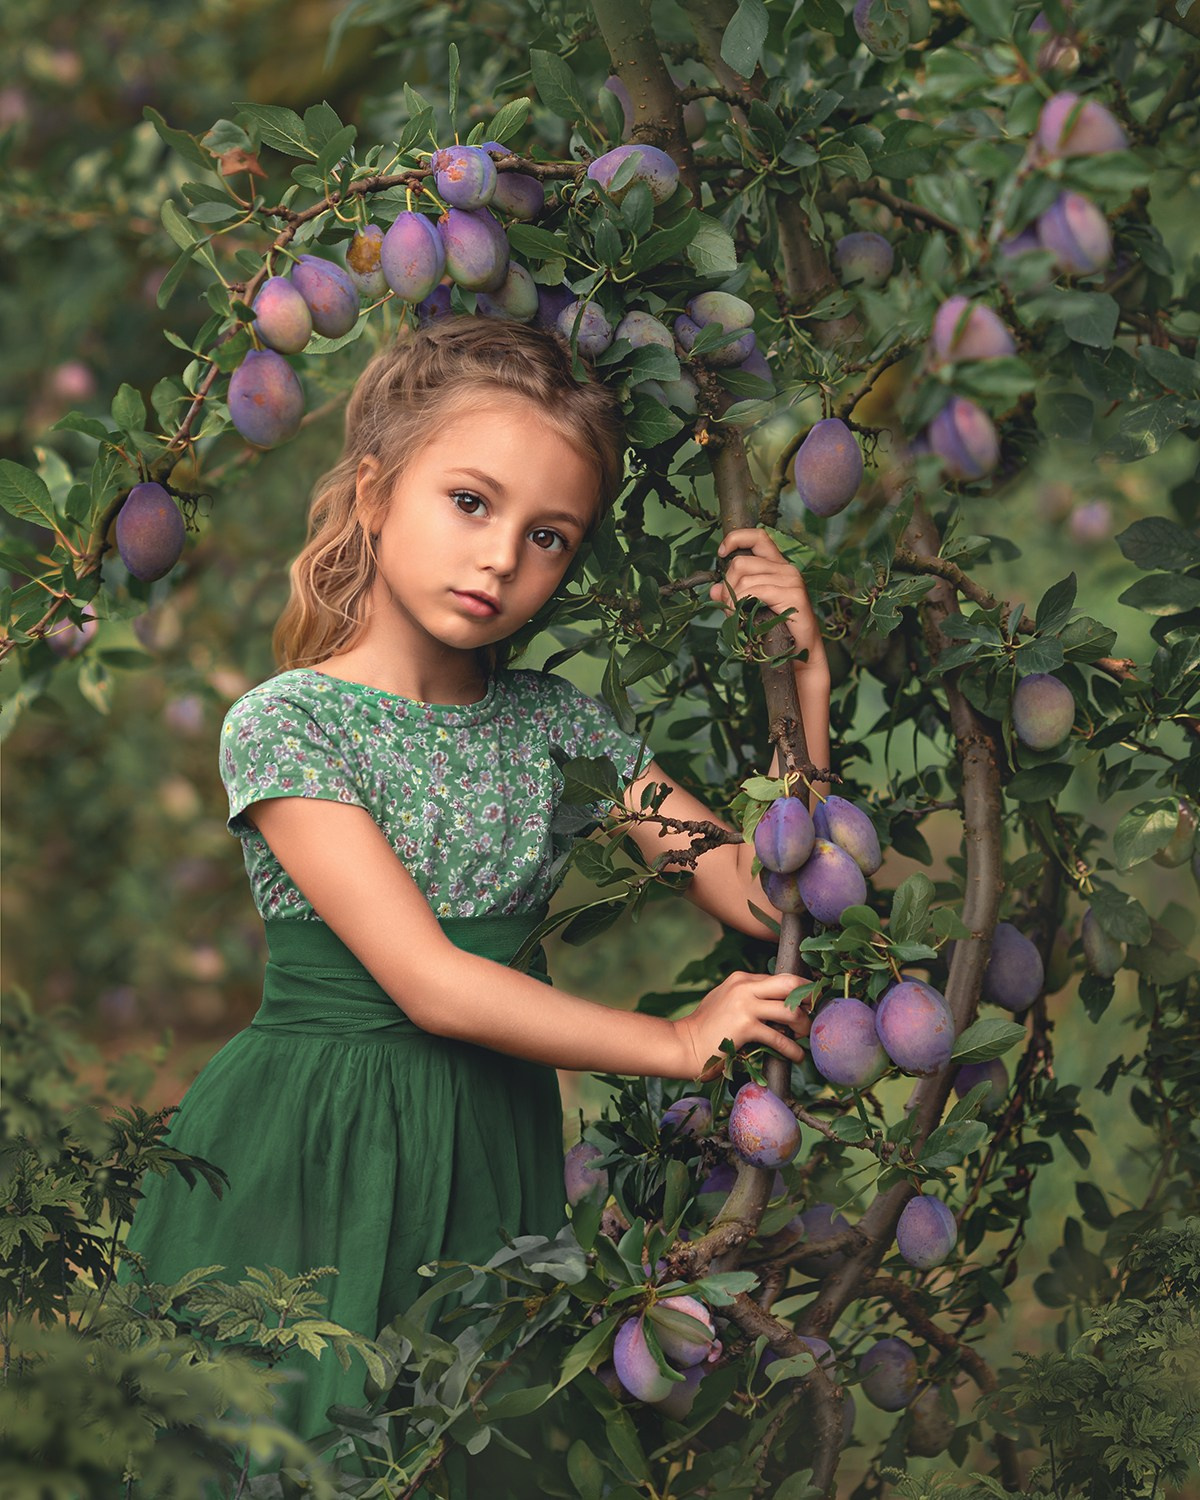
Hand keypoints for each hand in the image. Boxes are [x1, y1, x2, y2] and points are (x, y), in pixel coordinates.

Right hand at [671, 969, 809, 1081]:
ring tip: (804, 1037)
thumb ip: (747, 995)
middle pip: (791, 983)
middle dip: (809, 998)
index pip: (781, 978)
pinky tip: (796, 1056)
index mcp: (741, 978)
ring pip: (790, 1010)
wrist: (683, 1044)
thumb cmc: (705, 1027)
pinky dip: (792, 1049)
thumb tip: (776, 1001)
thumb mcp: (725, 1000)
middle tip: (815, 1013)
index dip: (801, 991)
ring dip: (803, 1026)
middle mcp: (744, 986)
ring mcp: (745, 1005)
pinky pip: (779, 1037)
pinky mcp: (745, 1027)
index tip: (811, 1004)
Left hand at [712, 528, 827, 672]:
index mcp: (776, 565)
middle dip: (727, 585)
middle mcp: (785, 568)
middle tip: (727, 605)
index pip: (757, 537)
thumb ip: (732, 595)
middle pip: (741, 562)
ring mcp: (791, 580)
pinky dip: (742, 604)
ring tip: (735, 615)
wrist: (801, 652)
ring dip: (732, 599)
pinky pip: (756, 592)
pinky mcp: (793, 594)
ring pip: (745, 579)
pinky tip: (742, 616)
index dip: (735, 539)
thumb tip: (713, 589)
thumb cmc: (776, 629)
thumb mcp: (749, 609)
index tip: (721, 553)